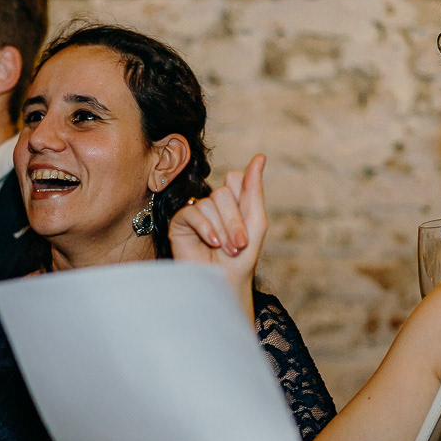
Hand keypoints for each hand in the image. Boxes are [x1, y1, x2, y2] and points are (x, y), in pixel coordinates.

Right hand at [168, 154, 267, 316]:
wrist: (224, 285)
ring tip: (226, 250)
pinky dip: (206, 229)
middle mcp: (213, 203)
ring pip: (209, 203)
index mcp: (233, 200)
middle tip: (239, 245)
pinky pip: (192, 212)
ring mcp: (196, 211)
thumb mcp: (256, 222)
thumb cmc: (242, 259)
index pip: (235, 178)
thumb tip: (260, 156)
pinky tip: (212, 244)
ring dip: (223, 230)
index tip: (249, 228)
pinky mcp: (180, 222)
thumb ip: (254, 189)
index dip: (244, 200)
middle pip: (223, 192)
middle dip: (235, 221)